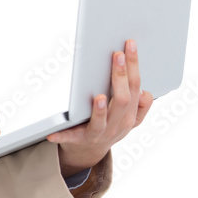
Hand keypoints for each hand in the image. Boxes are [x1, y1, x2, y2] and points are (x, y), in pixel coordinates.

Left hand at [47, 39, 153, 175]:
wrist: (89, 152)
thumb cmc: (109, 125)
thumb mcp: (128, 117)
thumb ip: (140, 105)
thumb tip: (145, 92)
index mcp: (131, 116)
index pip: (136, 87)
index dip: (134, 66)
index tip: (129, 45)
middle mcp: (118, 125)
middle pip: (122, 100)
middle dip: (120, 76)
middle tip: (116, 55)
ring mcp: (99, 134)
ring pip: (102, 122)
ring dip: (100, 110)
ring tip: (98, 98)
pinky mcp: (80, 140)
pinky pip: (71, 138)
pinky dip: (62, 135)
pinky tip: (52, 133)